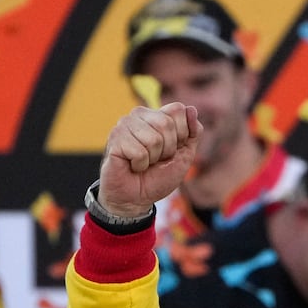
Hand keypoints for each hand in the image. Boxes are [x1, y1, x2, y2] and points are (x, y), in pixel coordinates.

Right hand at [97, 103, 202, 218]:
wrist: (136, 198)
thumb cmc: (158, 177)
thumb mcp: (184, 156)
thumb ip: (192, 133)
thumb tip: (191, 109)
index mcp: (157, 115)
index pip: (177, 110)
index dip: (181, 135)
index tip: (171, 151)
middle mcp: (140, 115)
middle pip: (166, 123)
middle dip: (167, 149)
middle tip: (155, 160)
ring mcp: (125, 124)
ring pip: (153, 139)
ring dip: (152, 158)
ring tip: (143, 163)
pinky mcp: (115, 138)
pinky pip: (139, 152)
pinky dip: (140, 165)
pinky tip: (132, 165)